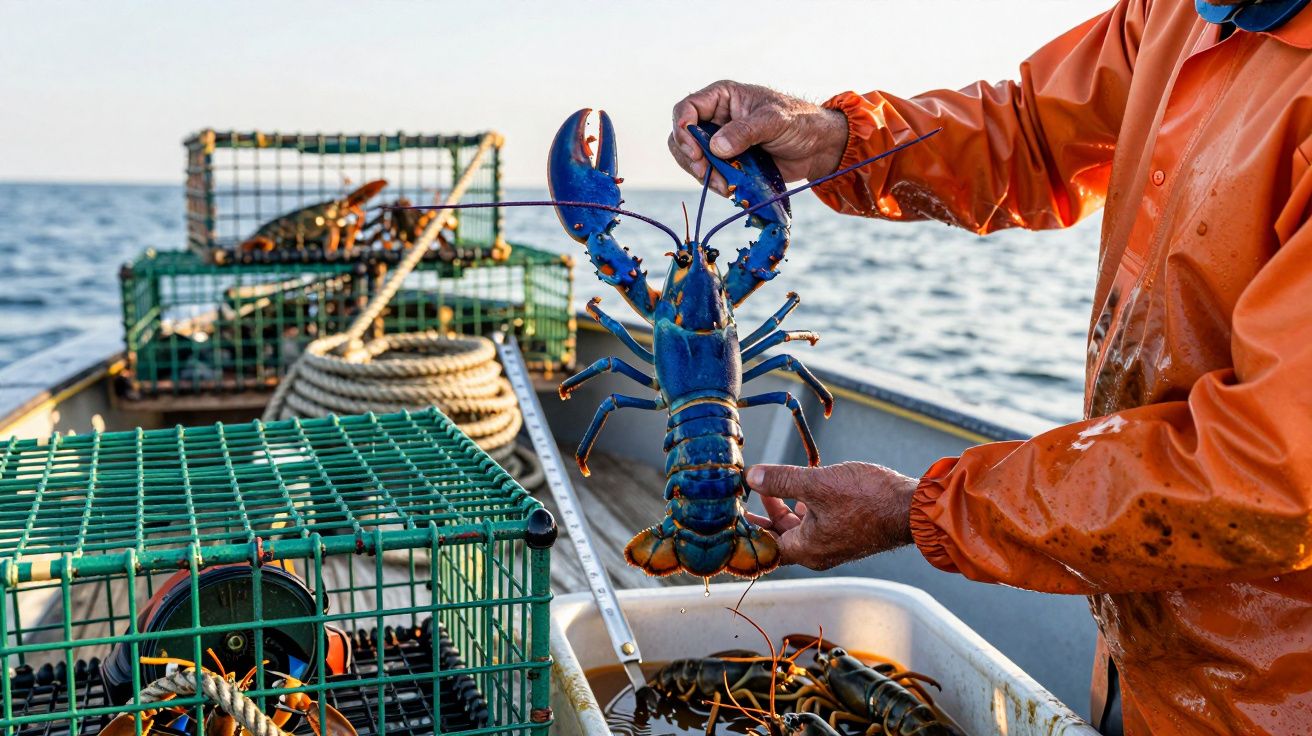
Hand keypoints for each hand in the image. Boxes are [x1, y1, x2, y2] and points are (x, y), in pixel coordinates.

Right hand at [669, 81, 847, 193]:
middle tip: (705, 172)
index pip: (687, 109)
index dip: (683, 129)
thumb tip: (716, 147)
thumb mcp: (774, 120)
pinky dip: (714, 183)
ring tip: (723, 185)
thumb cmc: (799, 122)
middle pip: (681, 138)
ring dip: (702, 175)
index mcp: (722, 97)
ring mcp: (719, 142)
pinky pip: (708, 174)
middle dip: (690, 158)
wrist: (817, 147)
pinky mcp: (727, 162)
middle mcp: (715, 118)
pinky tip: (729, 188)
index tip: (695, 151)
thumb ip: (745, 131)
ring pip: (692, 159)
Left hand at [745, 462, 916, 569]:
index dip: (744, 534)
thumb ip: (782, 481)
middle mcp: (817, 552)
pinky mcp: (845, 531)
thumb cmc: (868, 499)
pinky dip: (802, 508)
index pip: (763, 549)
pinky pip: (814, 523)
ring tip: (764, 487)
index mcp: (806, 549)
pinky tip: (799, 487)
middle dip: (758, 519)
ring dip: (780, 509)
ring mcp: (833, 542)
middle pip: (777, 539)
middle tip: (738, 504)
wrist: (912, 507)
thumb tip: (751, 477)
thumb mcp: (818, 484)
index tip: (727, 520)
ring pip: (796, 529)